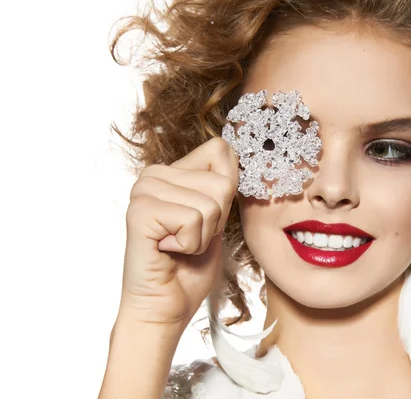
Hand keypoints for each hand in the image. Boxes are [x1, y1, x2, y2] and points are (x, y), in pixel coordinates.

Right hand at [118, 137, 237, 330]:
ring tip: (179, 247)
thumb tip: (229, 145)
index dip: (226, 196)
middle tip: (190, 239)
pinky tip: (168, 252)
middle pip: (221, 182)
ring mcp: (143, 191)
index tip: (204, 222)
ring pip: (211, 203)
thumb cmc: (189, 267)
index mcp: (171, 172)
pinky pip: (193, 219)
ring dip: (204, 236)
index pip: (220, 152)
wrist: (166, 308)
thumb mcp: (217, 217)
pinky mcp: (140, 212)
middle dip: (217, 220)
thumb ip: (221, 181)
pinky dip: (191, 244)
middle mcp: (153, 175)